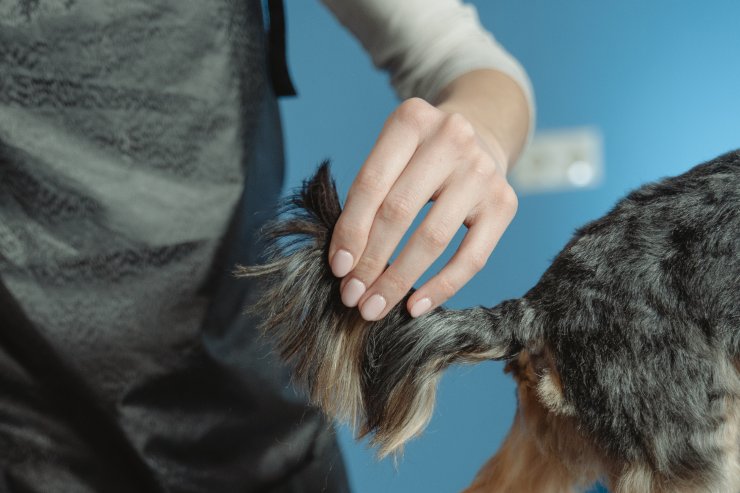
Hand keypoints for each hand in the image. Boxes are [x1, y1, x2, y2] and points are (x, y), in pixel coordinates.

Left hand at [327, 97, 517, 320]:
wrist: (480, 133)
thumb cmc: (420, 154)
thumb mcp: (392, 153)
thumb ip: (369, 195)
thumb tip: (345, 263)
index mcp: (412, 120)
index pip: (371, 184)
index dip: (351, 230)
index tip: (338, 268)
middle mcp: (451, 138)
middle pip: (399, 212)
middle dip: (370, 261)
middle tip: (352, 295)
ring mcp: (482, 171)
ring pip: (432, 238)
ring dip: (398, 280)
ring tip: (375, 306)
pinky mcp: (505, 202)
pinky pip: (472, 258)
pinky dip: (441, 287)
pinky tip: (415, 306)